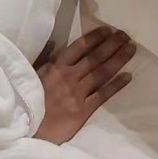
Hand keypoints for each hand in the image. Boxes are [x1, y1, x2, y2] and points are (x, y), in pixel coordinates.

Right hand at [34, 27, 135, 144]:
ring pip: (102, 73)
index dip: (95, 38)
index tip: (107, 30)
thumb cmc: (27, 100)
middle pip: (95, 58)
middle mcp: (69, 77)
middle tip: (125, 35)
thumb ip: (47, 64)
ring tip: (131, 49)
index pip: (79, 48)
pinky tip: (128, 76)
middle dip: (111, 45)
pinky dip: (116, 85)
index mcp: (56, 67)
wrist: (27, 128)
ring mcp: (78, 93)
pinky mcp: (83, 110)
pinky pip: (103, 95)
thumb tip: (57, 49)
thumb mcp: (33, 75)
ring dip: (118, 60)